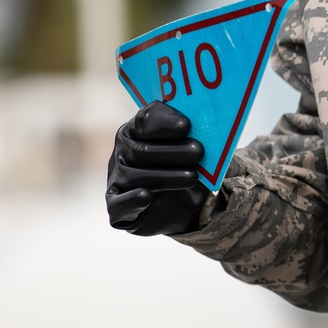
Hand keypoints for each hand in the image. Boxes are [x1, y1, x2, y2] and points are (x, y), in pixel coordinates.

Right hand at [106, 102, 208, 236]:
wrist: (178, 205)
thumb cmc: (182, 168)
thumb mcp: (189, 149)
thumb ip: (192, 137)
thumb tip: (211, 128)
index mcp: (137, 130)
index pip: (145, 121)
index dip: (164, 123)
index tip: (186, 126)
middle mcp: (123, 153)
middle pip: (142, 150)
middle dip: (173, 151)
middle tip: (198, 151)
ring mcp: (118, 179)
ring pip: (136, 177)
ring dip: (166, 177)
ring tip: (192, 177)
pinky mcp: (117, 207)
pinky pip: (119, 204)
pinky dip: (131, 200)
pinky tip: (146, 196)